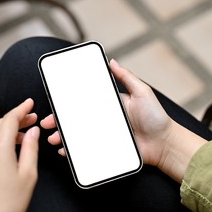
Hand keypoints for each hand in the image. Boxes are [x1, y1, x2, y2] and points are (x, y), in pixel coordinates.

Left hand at [0, 98, 39, 211]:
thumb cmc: (8, 204)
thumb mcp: (28, 174)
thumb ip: (31, 148)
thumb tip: (33, 132)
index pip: (10, 119)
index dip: (22, 109)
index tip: (30, 103)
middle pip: (0, 124)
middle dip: (17, 118)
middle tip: (32, 118)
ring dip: (8, 130)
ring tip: (24, 136)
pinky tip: (9, 149)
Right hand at [41, 60, 206, 182]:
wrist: (165, 144)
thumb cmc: (156, 118)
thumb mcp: (142, 92)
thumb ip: (126, 77)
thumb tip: (112, 61)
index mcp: (110, 105)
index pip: (84, 103)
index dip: (68, 103)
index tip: (55, 103)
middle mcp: (104, 120)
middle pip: (77, 119)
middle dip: (59, 121)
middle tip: (47, 123)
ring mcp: (104, 135)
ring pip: (79, 135)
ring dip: (64, 136)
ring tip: (54, 139)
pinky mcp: (107, 149)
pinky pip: (87, 150)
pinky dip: (74, 151)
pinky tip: (65, 151)